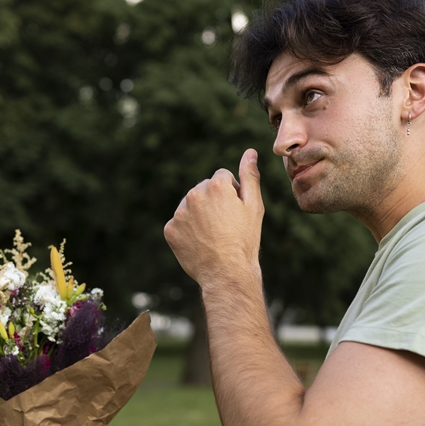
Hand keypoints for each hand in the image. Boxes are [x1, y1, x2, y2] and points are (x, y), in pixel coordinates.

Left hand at [163, 148, 263, 284]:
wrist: (226, 273)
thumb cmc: (245, 240)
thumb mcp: (254, 206)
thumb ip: (250, 176)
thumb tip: (249, 152)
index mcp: (216, 186)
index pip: (222, 177)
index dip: (232, 193)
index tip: (236, 212)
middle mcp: (194, 194)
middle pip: (205, 189)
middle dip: (214, 202)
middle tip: (225, 225)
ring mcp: (179, 213)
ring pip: (191, 206)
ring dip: (200, 214)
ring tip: (213, 235)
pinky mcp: (170, 229)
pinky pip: (180, 223)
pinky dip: (188, 230)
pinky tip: (200, 242)